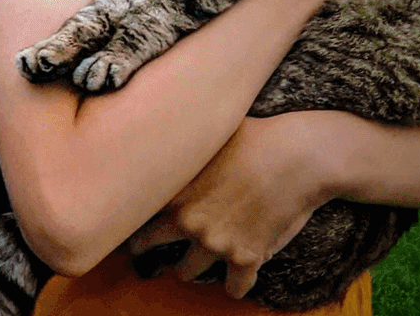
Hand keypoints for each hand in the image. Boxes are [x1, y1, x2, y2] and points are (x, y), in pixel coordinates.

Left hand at [126, 114, 329, 299]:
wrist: (298, 156)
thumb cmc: (254, 137)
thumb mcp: (205, 138)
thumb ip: (179, 150)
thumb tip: (156, 131)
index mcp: (173, 191)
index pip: (134, 211)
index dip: (126, 214)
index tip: (121, 218)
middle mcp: (188, 222)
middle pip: (149, 246)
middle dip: (147, 249)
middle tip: (143, 252)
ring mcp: (216, 244)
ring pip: (187, 271)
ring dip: (189, 269)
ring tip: (188, 267)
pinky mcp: (247, 258)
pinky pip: (234, 288)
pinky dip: (235, 287)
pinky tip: (234, 285)